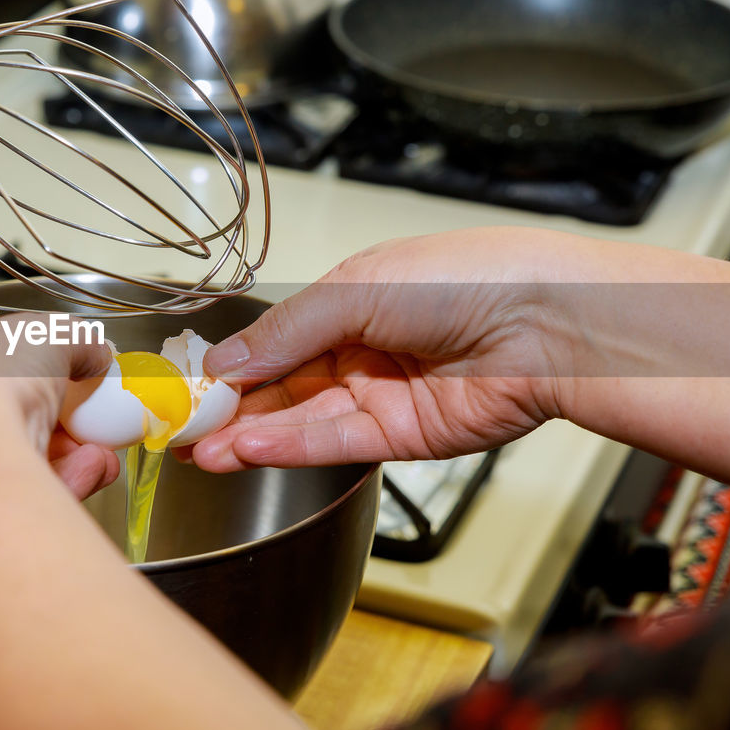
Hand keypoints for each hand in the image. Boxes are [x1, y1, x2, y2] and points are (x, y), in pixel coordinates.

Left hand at [0, 317, 118, 551]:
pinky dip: (51, 496)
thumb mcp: (38, 333)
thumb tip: (92, 353)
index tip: (58, 383)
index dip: (17, 381)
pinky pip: (4, 514)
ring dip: (60, 464)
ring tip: (96, 456)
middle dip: (49, 431)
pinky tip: (84, 478)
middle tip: (86, 427)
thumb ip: (69, 340)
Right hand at [191, 228, 578, 471]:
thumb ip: (288, 330)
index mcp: (353, 301)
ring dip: (250, 435)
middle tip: (182, 428)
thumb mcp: (358, 288)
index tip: (189, 382)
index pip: (276, 338)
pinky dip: (289, 447)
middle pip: (282, 385)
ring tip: (202, 450)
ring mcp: (381, 395)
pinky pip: (334, 442)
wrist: (548, 322)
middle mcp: (363, 350)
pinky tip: (248, 449)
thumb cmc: (468, 279)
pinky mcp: (402, 437)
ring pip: (301, 419)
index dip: (233, 361)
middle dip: (231, 408)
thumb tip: (227, 361)